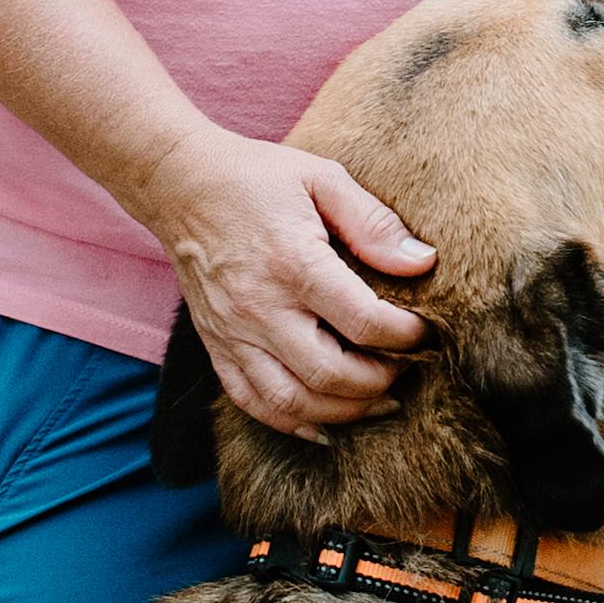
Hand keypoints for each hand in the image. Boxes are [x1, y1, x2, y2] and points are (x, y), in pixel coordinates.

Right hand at [152, 132, 431, 435]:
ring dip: (342, 413)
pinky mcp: (216, 345)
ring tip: (377, 400)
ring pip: (291, 403)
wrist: (179, 183)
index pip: (363, 322)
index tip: (424, 330)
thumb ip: (373, 223)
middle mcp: (261, 307)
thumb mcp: (323, 179)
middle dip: (380, 382)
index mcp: (294, 263)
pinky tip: (324, 424)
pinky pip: (251, 402)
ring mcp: (233, 333)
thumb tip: (423, 262)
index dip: (406, 336)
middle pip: (330, 376)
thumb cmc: (257, 177)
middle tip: (406, 368)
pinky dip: (291, 423)